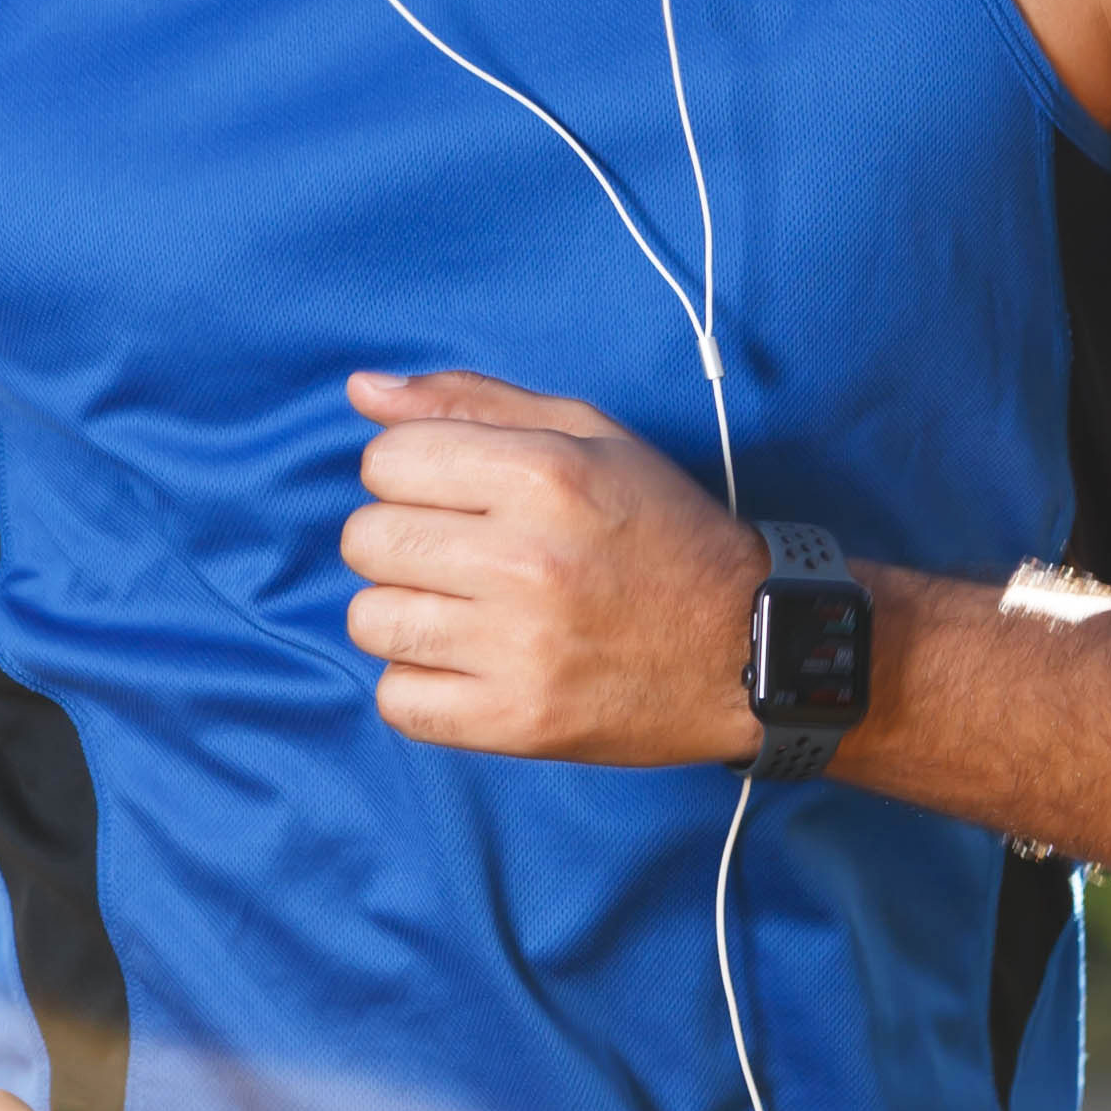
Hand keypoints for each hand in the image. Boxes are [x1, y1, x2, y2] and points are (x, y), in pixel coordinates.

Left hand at [340, 367, 768, 763]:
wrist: (747, 647)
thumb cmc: (663, 532)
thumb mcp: (589, 438)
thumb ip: (473, 402)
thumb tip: (363, 390)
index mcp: (547, 474)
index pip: (386, 460)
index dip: (408, 475)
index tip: (451, 496)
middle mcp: (527, 558)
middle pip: (366, 540)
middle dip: (400, 542)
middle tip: (459, 556)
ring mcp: (519, 647)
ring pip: (369, 620)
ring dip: (405, 615)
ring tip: (463, 613)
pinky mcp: (516, 721)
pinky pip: (397, 700)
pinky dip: (420, 685)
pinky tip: (469, 664)